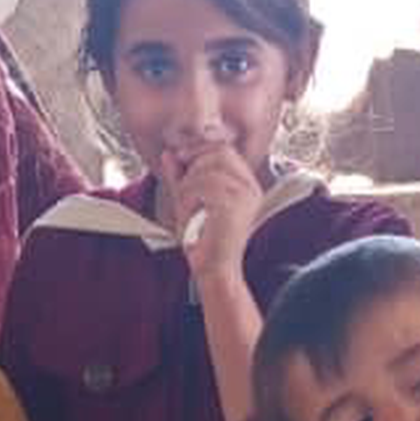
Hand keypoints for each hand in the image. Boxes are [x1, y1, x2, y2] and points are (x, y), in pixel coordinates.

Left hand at [160, 144, 262, 279]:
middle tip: (183, 188)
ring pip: (205, 170)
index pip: (224, 149)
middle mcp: (250, 187)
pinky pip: (201, 187)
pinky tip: (190, 217)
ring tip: (187, 210)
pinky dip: (187, 201)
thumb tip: (169, 154)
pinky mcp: (232, 206)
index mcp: (246, 184)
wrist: (215, 271)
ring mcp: (244, 196)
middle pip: (218, 152)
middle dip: (193, 164)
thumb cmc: (205, 242)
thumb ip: (180, 177)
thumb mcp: (189, 202)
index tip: (180, 159)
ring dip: (187, 188)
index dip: (199, 149)